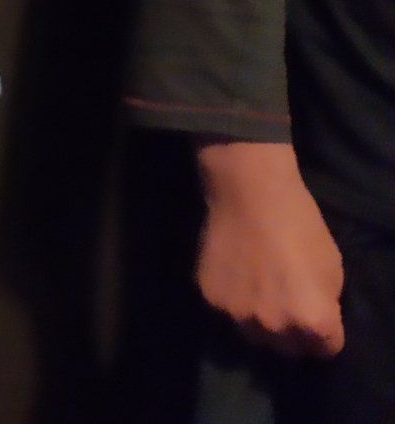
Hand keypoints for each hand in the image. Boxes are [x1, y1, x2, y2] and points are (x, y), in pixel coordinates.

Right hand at [195, 140, 344, 357]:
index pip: (324, 350)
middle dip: (291, 332)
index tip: (316, 315)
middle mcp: (274, 327)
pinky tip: (235, 274)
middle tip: (286, 303)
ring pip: (253, 335)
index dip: (324, 333)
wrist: (248, 192)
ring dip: (259, 320)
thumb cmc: (300, 225)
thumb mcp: (332, 269)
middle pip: (287, 349)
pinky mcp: (209, 298)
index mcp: (312, 321)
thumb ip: (324, 304)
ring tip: (257, 290)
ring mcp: (237, 315)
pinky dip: (232, 300)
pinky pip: (226, 312)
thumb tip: (309, 318)